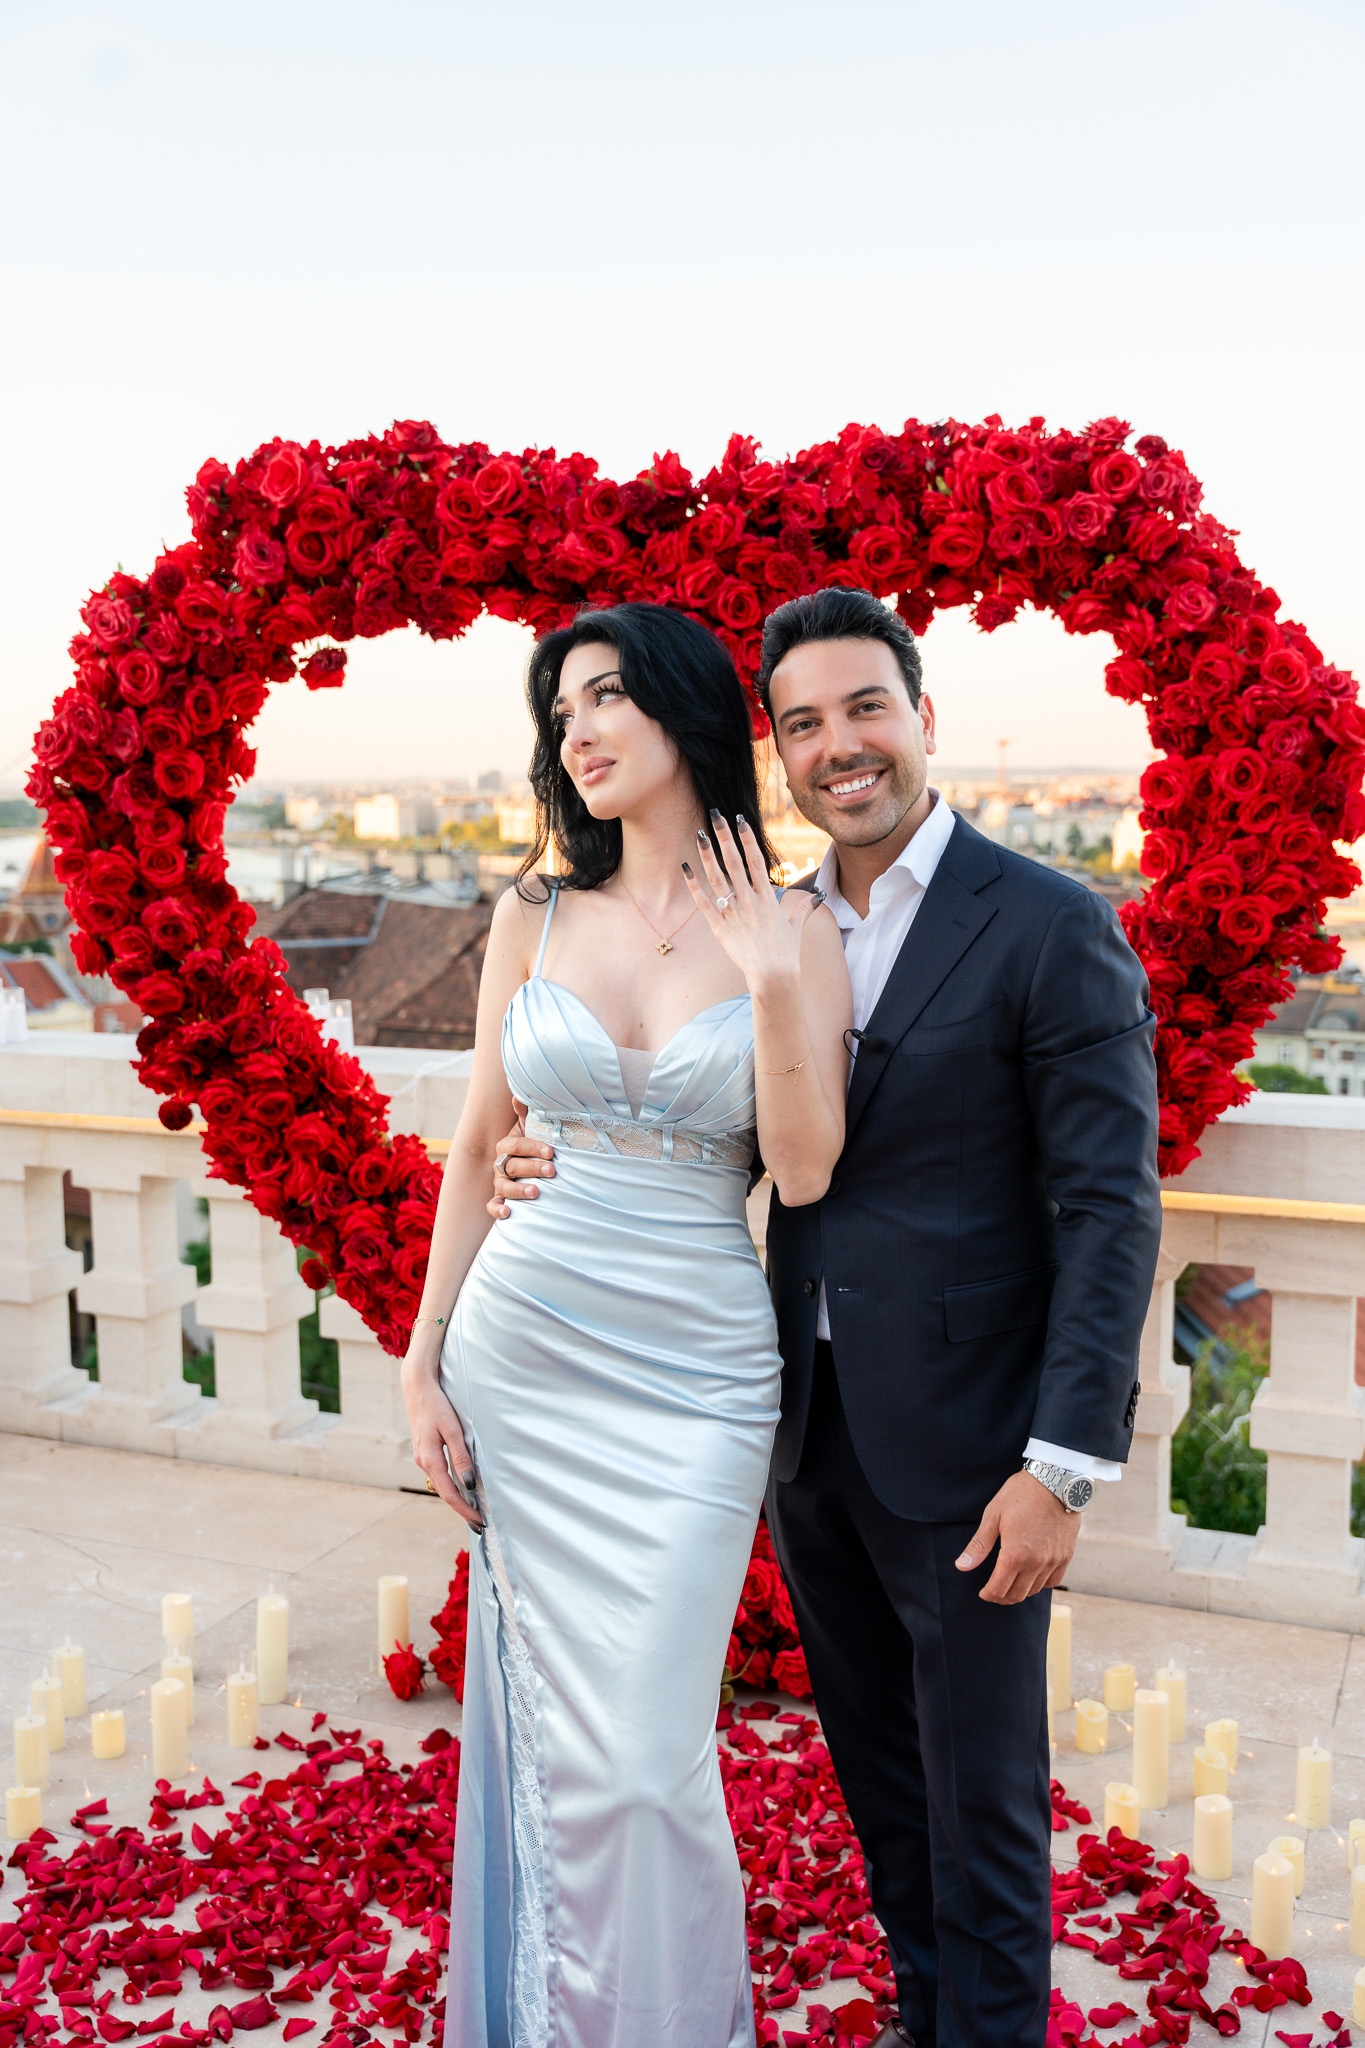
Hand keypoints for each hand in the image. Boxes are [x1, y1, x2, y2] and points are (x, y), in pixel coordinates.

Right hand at [401, 1365, 483, 1531]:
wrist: (417, 1388)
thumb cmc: (437, 1405)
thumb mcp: (453, 1430)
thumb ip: (461, 1457)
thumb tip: (469, 1484)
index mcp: (430, 1459)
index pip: (449, 1493)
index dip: (464, 1510)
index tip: (479, 1521)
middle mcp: (424, 1462)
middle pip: (444, 1493)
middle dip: (462, 1509)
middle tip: (480, 1524)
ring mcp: (423, 1457)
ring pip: (441, 1485)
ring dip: (457, 1499)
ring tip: (474, 1510)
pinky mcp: (425, 1451)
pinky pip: (439, 1475)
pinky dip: (451, 1486)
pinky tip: (462, 1489)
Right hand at [487, 1110, 555, 1218]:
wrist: (529, 1164)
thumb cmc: (532, 1145)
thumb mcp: (530, 1128)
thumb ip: (526, 1113)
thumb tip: (519, 1096)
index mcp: (507, 1146)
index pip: (516, 1146)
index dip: (532, 1148)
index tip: (551, 1151)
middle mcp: (501, 1164)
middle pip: (512, 1166)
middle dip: (533, 1168)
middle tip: (552, 1170)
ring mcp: (500, 1182)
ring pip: (504, 1186)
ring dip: (519, 1190)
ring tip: (536, 1192)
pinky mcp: (500, 1198)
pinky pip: (493, 1205)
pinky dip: (498, 1209)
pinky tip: (508, 1212)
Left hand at [683, 813, 821, 992]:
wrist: (773, 976)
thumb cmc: (786, 953)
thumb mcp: (796, 927)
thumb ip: (803, 908)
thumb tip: (816, 897)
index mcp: (767, 897)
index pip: (756, 860)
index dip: (747, 839)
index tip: (740, 820)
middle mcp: (749, 901)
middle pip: (734, 862)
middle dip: (724, 837)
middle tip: (715, 815)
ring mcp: (734, 913)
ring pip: (717, 878)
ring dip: (707, 855)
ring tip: (700, 834)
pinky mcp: (720, 928)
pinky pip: (704, 903)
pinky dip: (694, 885)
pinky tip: (686, 867)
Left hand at [954, 1469, 1079, 1602]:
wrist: (1055, 1480)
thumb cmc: (1020, 1494)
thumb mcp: (993, 1515)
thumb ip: (979, 1545)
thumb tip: (961, 1566)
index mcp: (1015, 1554)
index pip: (999, 1588)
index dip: (988, 1594)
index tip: (983, 1592)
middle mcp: (1036, 1562)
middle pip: (1017, 1594)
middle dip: (1002, 1597)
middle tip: (994, 1591)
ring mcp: (1053, 1560)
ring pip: (1035, 1590)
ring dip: (1020, 1591)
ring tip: (1011, 1583)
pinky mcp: (1066, 1555)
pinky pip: (1054, 1581)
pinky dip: (1041, 1583)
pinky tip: (1033, 1576)